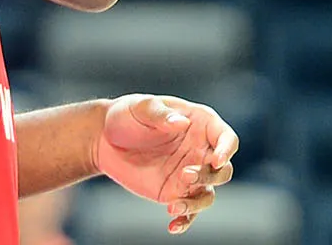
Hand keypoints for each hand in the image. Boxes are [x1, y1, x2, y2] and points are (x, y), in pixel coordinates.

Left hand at [93, 94, 239, 234]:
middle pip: (223, 170)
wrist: (105, 139)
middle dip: (210, 176)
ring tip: (173, 204)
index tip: (216, 161)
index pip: (226, 138)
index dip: (226, 150)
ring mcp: (189, 174)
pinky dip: (185, 220)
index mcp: (200, 124)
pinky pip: (189, 210)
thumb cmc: (127, 115)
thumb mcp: (142, 107)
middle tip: (185, 175)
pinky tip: (172, 225)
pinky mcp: (175, 192)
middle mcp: (200, 151)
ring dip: (197, 202)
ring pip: (208, 194)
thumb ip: (161, 114)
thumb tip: (181, 123)